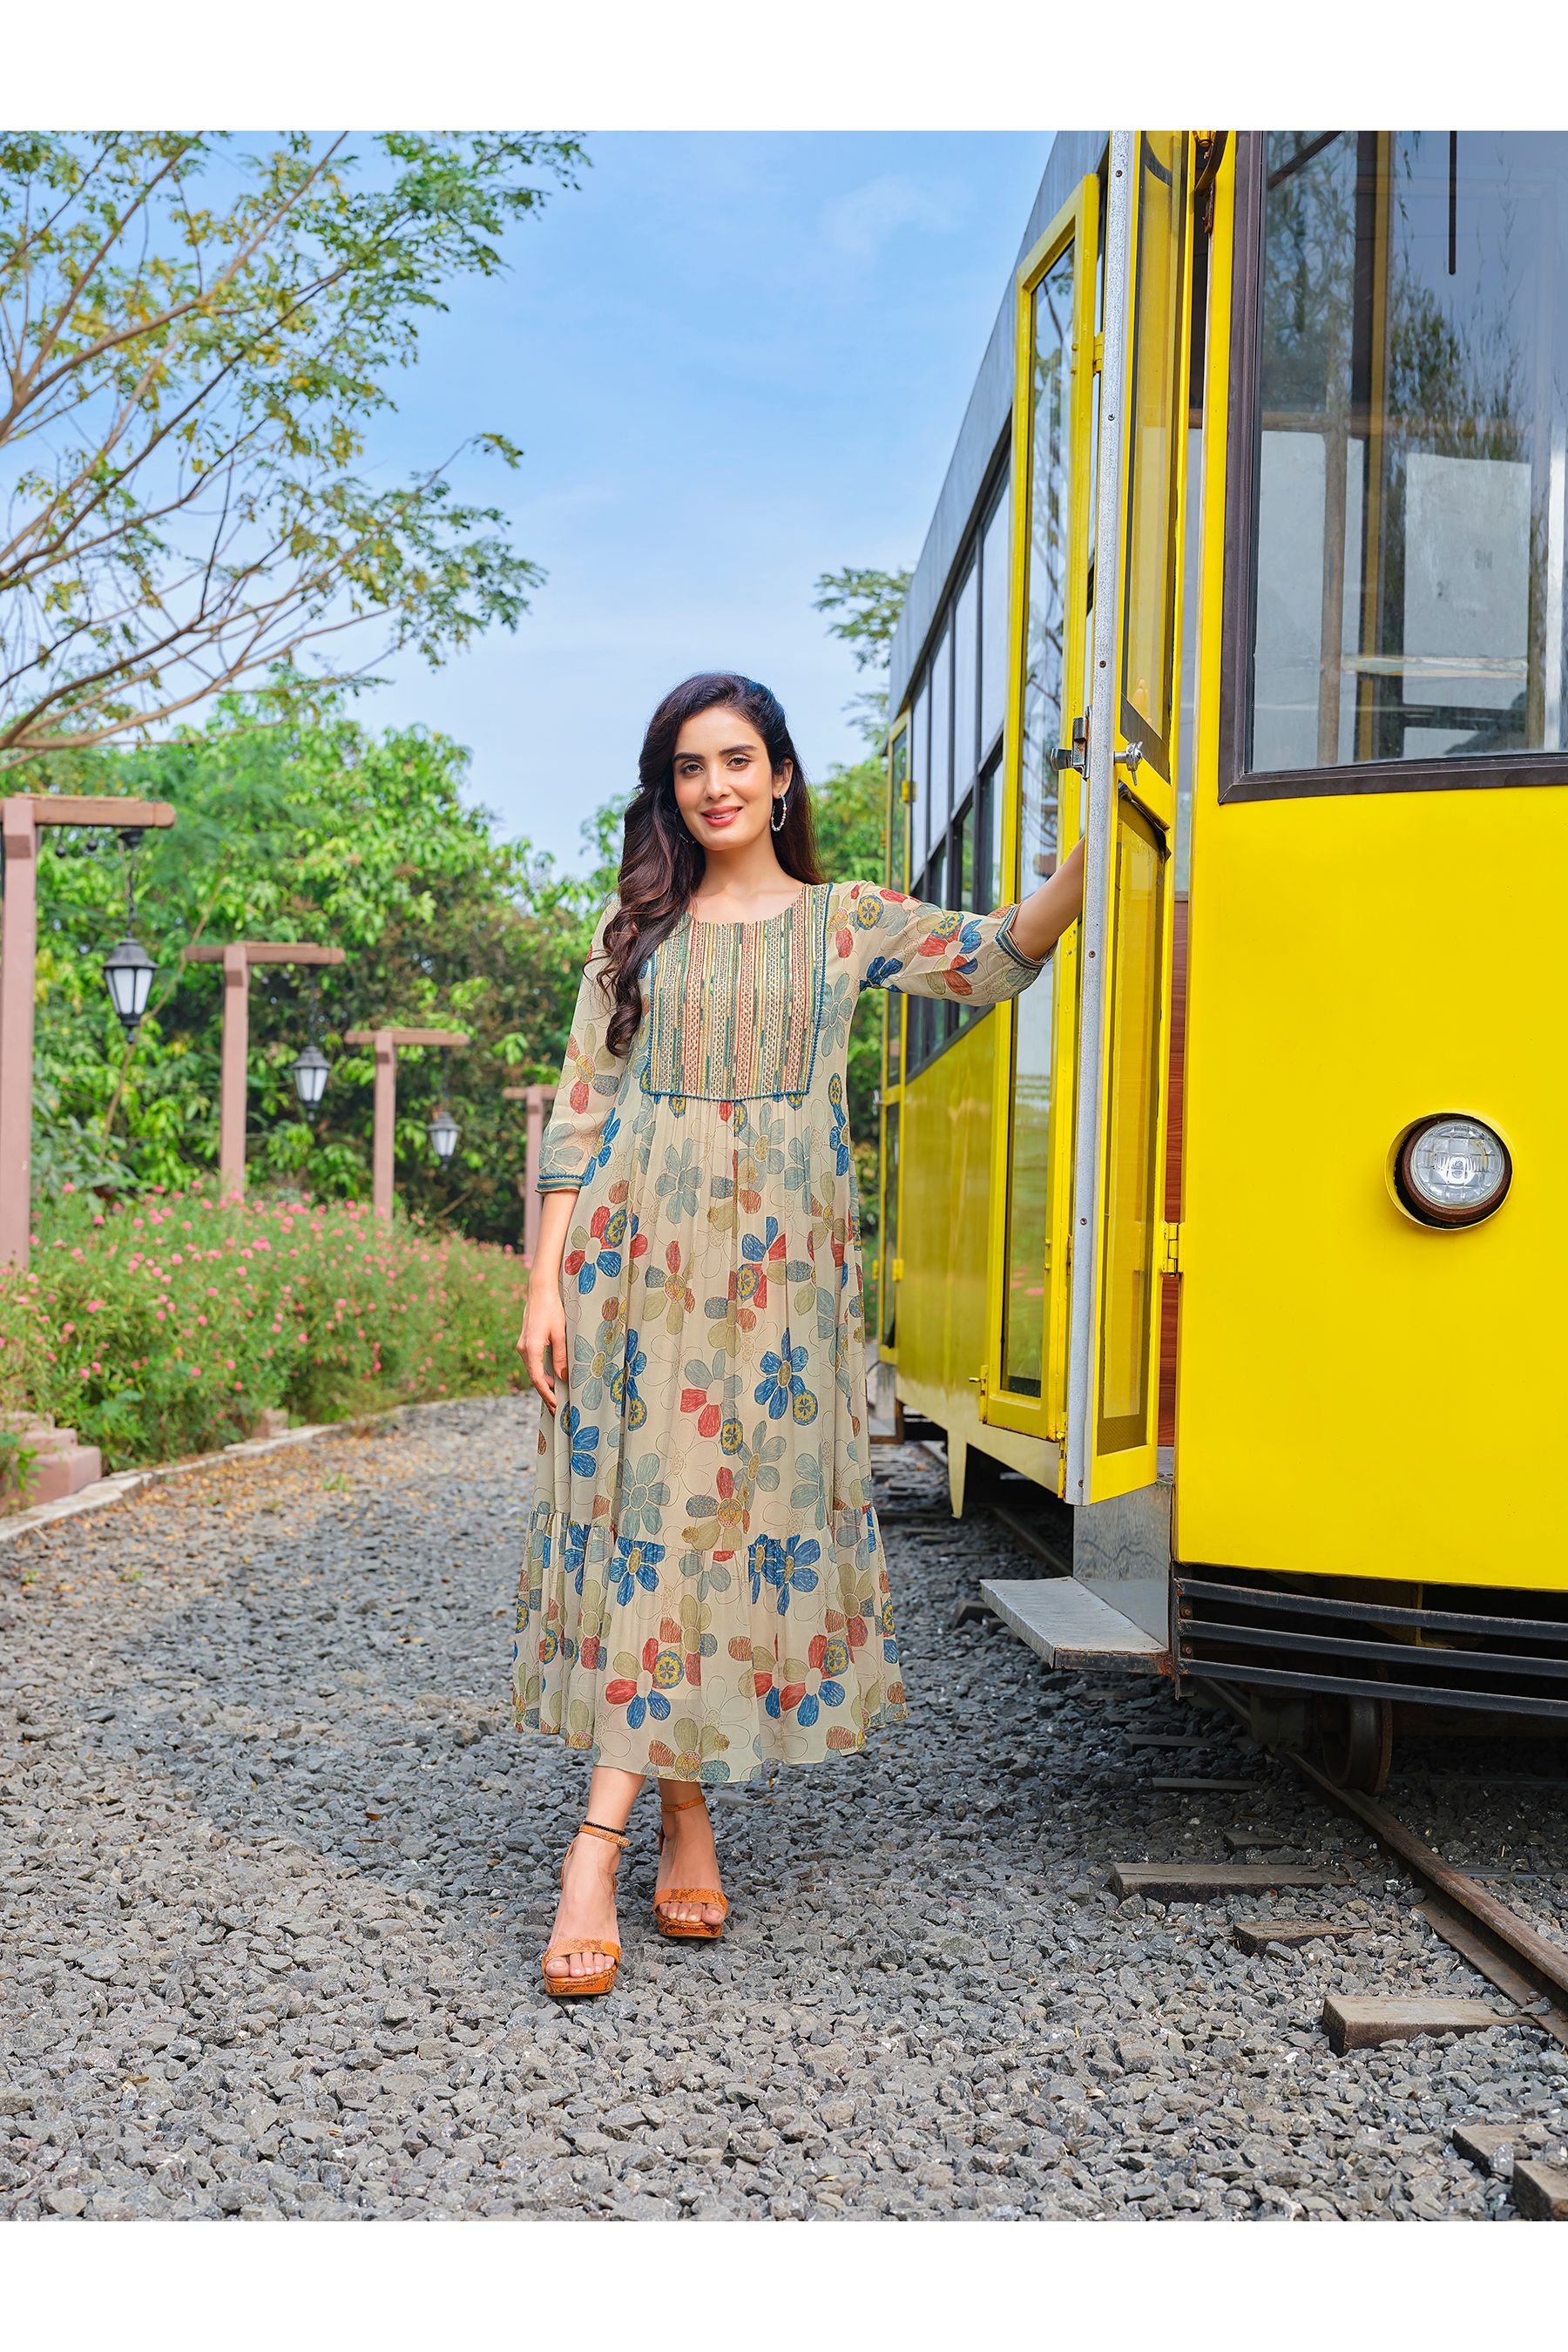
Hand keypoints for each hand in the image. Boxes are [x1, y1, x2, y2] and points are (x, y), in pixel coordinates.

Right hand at [521, 1283, 568, 1412]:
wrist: (540, 1291)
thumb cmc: (551, 1309)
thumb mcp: (560, 1334)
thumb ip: (560, 1356)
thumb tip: (562, 1377)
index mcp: (531, 1349)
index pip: (537, 1378)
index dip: (546, 1394)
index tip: (555, 1405)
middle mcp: (523, 1349)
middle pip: (533, 1377)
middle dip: (545, 1393)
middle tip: (555, 1408)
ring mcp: (523, 1345)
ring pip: (533, 1370)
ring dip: (543, 1383)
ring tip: (555, 1397)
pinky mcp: (526, 1341)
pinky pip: (533, 1362)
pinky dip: (541, 1373)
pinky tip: (551, 1378)